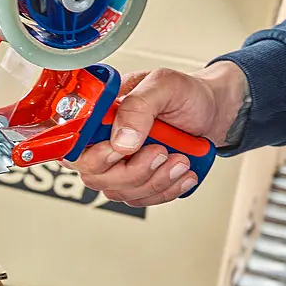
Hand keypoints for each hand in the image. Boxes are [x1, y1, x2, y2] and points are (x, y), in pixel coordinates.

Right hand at [72, 62, 250, 206]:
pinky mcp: (136, 181)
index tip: (120, 151)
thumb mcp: (164, 86)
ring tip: (180, 159)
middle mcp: (102, 140)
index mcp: (99, 114)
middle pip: (93, 174)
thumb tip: (120, 141)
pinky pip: (139, 199)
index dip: (92, 154)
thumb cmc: (186, 94)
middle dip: (132, 170)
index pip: (73, 142)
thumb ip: (139, 107)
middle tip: (161, 151)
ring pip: (118, 191)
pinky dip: (164, 190)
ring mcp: (117, 164)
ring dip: (154, 181)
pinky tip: (182, 174)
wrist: (213, 112)